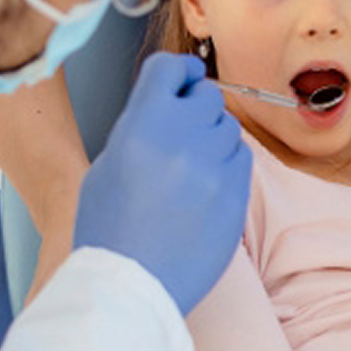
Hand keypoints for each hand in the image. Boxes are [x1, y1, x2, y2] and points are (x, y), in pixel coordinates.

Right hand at [73, 52, 251, 314]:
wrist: (132, 282)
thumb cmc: (109, 227)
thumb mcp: (108, 164)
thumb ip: (140, 126)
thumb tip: (168, 103)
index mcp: (142, 124)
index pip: (170, 68)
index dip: (178, 70)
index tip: (183, 77)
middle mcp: (183, 138)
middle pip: (207, 95)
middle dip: (196, 106)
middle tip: (183, 128)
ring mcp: (215, 166)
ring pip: (228, 126)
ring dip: (212, 136)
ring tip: (188, 167)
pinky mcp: (237, 193)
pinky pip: (241, 158)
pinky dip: (227, 164)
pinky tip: (205, 186)